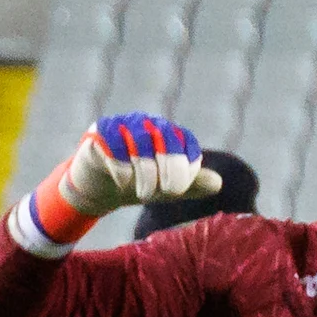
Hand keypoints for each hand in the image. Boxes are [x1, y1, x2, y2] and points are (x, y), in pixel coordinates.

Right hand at [58, 114, 212, 219]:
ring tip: (143, 193)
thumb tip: (218, 183)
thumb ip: (192, 185)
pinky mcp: (99, 134)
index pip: (186, 143)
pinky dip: (122, 170)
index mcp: (167, 133)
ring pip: (141, 143)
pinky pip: (114, 148)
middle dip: (169, 171)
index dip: (186, 167)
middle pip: (166, 140)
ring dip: (146, 174)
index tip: (180, 188)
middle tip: (166, 193)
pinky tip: (121, 182)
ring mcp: (122, 125)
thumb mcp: (167, 188)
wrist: (98, 187)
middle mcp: (147, 123)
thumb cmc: (137, 184)